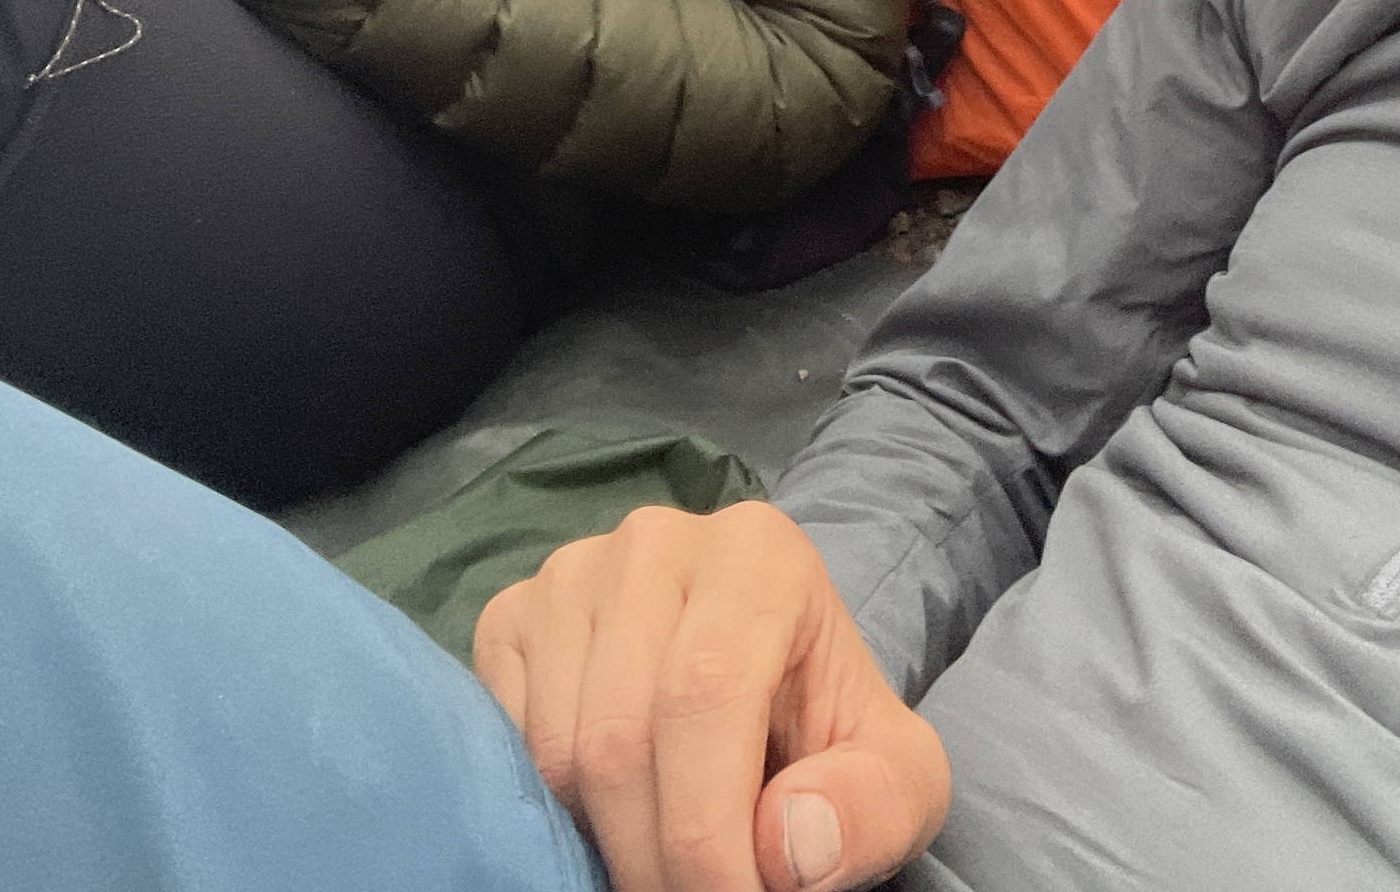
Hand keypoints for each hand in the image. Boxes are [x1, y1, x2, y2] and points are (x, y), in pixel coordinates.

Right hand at [474, 500, 949, 891]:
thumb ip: (868, 807)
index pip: (706, 698)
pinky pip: (504, 738)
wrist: (769, 691)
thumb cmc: (828, 734)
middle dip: (653, 858)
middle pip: (621, 735)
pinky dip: (549, 804)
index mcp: (758, 555)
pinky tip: (609, 809)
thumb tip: (788, 843)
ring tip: (662, 857)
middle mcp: (655, 541)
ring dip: (603, 840)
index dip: (706, 834)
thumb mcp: (895, 777)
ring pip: (558, 749)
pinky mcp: (511, 615)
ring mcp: (571, 572)